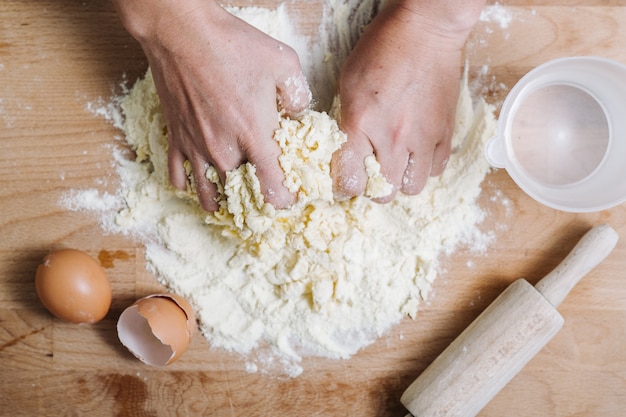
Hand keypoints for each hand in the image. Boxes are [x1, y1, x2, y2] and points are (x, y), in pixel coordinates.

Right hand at [113, 0, 310, 210]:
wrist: (181, 32)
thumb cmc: (232, 45)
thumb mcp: (283, 63)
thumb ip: (299, 96)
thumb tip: (300, 115)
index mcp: (254, 137)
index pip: (273, 190)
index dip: (285, 200)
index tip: (290, 196)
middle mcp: (224, 151)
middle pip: (242, 196)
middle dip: (255, 199)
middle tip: (262, 193)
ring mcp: (196, 147)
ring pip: (208, 193)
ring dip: (222, 201)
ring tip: (231, 202)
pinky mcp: (175, 138)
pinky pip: (178, 175)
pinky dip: (189, 183)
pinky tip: (198, 180)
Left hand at [332, 0, 484, 201]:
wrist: (426, 30)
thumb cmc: (382, 49)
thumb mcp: (348, 83)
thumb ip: (345, 121)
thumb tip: (344, 150)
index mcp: (360, 125)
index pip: (350, 181)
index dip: (345, 187)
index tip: (346, 183)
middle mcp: (392, 138)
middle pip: (383, 193)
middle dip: (374, 189)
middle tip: (371, 175)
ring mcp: (422, 138)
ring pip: (412, 188)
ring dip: (401, 182)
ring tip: (396, 166)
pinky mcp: (445, 132)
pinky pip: (436, 169)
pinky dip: (425, 168)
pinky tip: (417, 154)